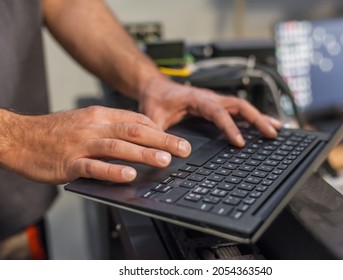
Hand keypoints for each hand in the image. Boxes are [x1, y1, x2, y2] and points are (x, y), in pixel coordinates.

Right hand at [0, 106, 190, 183]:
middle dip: (162, 140)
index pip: (135, 120)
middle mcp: (93, 127)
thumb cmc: (54, 131)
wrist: (20, 136)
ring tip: (164, 160)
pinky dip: (112, 170)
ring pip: (117, 146)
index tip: (174, 138)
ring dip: (143, 153)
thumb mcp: (85, 121)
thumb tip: (137, 136)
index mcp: (99, 115)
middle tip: (183, 149)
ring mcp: (81, 144)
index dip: (158, 130)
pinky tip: (128, 175)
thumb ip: (109, 128)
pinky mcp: (69, 162)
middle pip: (134, 131)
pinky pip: (94, 167)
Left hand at [139, 78, 280, 146]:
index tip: (240, 142)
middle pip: (239, 105)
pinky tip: (262, 125)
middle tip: (271, 133)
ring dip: (259, 117)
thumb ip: (158, 132)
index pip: (218, 112)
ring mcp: (214, 101)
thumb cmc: (155, 99)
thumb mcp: (152, 117)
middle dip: (256, 119)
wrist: (155, 87)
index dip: (230, 127)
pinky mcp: (216, 105)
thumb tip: (167, 152)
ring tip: (275, 129)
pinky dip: (252, 117)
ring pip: (242, 107)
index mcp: (196, 99)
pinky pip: (237, 110)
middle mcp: (209, 98)